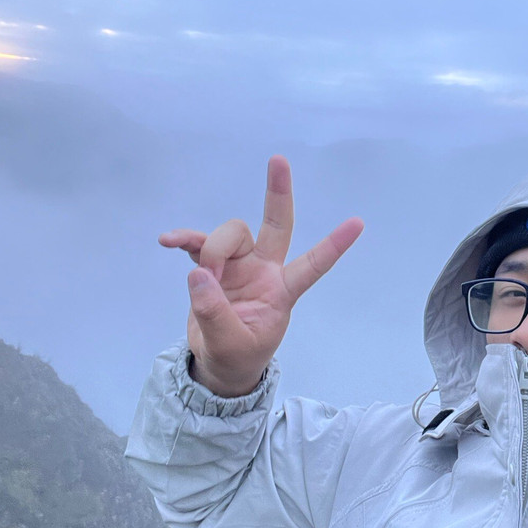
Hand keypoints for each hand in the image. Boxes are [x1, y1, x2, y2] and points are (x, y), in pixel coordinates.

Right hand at [159, 155, 363, 396]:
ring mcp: (239, 265)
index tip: (359, 222)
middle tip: (278, 160)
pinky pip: (198, 242)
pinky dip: (184, 239)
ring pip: (230, 234)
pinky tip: (167, 240)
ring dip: (212, 250)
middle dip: (278, 193)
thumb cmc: (237, 356)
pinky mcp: (212, 267)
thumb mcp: (230, 344)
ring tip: (203, 282)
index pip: (314, 264)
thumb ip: (215, 314)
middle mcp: (265, 270)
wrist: (217, 367)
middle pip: (275, 225)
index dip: (335, 244)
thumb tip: (199, 274)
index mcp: (282, 291)